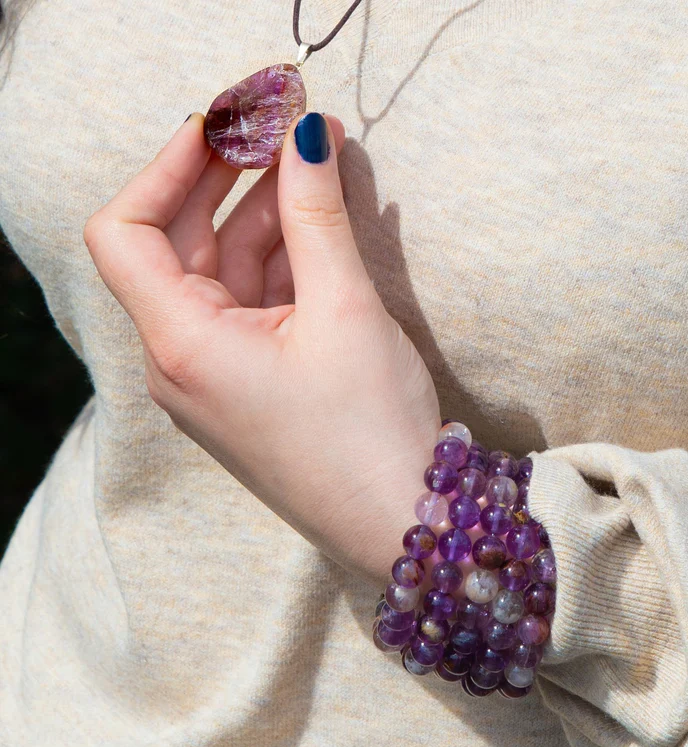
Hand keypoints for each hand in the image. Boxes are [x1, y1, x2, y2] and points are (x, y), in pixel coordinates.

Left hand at [83, 112, 440, 584]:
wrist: (402, 523)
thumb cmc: (369, 432)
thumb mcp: (345, 311)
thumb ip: (316, 216)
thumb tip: (306, 135)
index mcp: (182, 347)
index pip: (127, 232)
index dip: (168, 165)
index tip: (226, 123)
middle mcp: (182, 364)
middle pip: (179, 246)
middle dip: (228, 182)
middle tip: (282, 129)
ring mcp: (216, 379)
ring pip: (221, 275)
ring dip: (263, 219)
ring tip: (315, 168)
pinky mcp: (250, 388)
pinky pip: (250, 308)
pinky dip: (279, 265)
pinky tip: (319, 231)